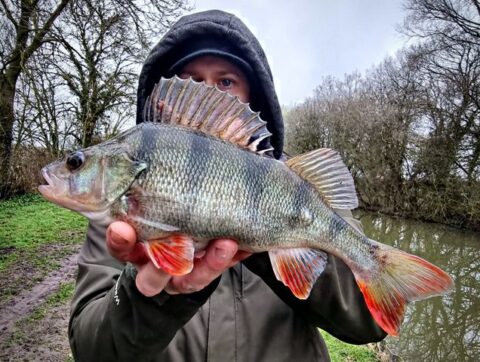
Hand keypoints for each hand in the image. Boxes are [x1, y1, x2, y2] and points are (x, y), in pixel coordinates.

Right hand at [107, 221, 250, 296]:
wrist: (170, 266)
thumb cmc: (157, 230)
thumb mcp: (146, 221)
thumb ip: (144, 208)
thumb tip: (144, 172)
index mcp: (136, 254)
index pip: (122, 250)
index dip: (120, 241)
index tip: (121, 228)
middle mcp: (156, 271)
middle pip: (152, 278)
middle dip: (164, 265)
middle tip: (180, 243)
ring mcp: (182, 279)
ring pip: (193, 279)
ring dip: (211, 262)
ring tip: (226, 243)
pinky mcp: (206, 278)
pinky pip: (222, 272)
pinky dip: (235, 258)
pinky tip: (248, 244)